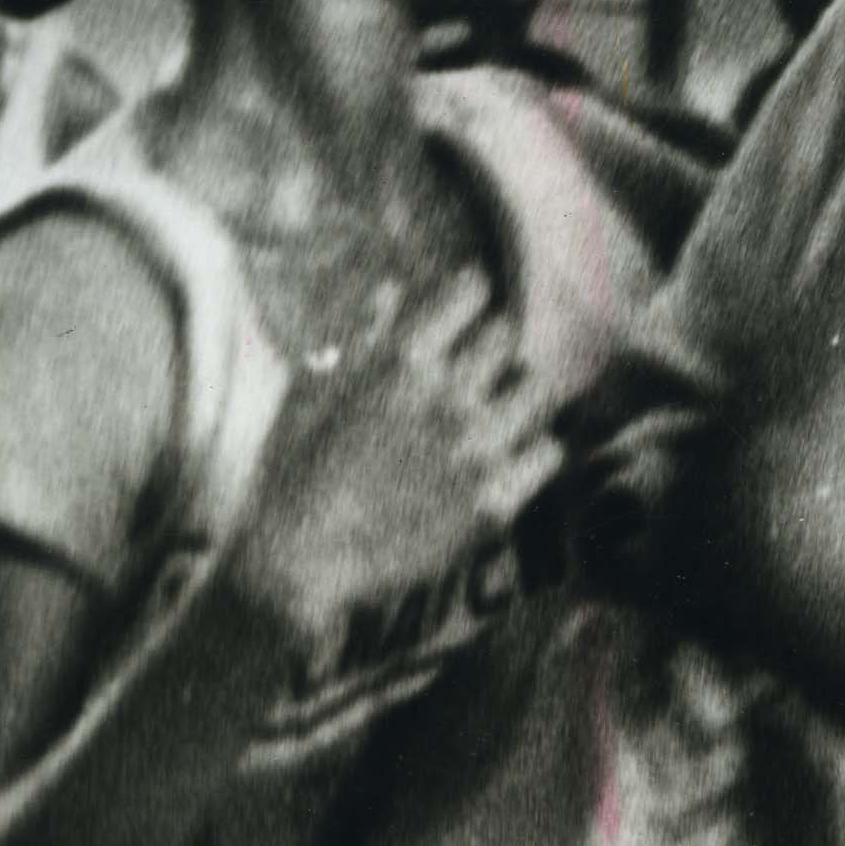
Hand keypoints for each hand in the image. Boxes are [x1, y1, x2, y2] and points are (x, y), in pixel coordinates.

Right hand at [226, 259, 562, 660]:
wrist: (300, 561)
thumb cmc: (294, 470)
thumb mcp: (313, 386)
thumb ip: (359, 331)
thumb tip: (394, 284)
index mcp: (399, 358)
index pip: (472, 290)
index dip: (468, 301)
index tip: (460, 321)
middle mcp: (446, 395)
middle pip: (509, 336)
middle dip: (493, 350)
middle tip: (477, 376)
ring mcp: (476, 449)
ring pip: (540, 390)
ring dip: (521, 397)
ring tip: (500, 416)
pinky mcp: (494, 502)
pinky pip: (550, 451)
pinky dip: (534, 452)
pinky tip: (508, 462)